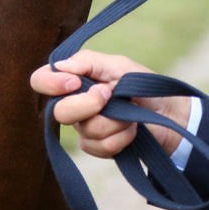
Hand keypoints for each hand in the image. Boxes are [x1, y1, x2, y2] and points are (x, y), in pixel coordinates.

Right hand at [30, 49, 190, 158]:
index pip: (41, 80)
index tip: (73, 82)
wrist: (167, 113)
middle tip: (109, 94)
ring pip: (87, 130)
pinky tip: (132, 129)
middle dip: (88, 104)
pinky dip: (122, 136)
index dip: (50, 83)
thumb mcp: (119, 65)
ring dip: (116, 119)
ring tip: (130, 112)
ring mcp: (83, 128)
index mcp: (74, 79)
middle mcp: (73, 103)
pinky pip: (101, 146)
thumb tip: (61, 65)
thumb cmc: (142, 84)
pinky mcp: (96, 148)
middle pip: (60, 112)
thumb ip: (89, 62)